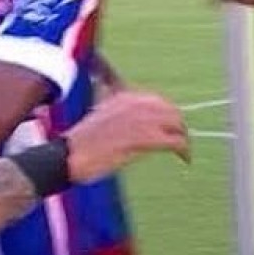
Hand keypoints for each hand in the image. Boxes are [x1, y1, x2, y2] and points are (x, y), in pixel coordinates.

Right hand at [64, 92, 189, 183]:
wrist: (69, 155)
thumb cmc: (81, 142)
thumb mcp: (100, 115)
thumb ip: (119, 110)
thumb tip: (132, 115)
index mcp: (125, 96)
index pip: (158, 101)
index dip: (168, 115)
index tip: (171, 126)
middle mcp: (136, 103)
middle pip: (172, 111)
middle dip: (178, 126)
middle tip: (180, 139)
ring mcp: (142, 120)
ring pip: (178, 125)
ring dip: (183, 138)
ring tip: (183, 150)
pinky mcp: (145, 138)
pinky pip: (176, 141)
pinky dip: (184, 150)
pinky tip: (184, 158)